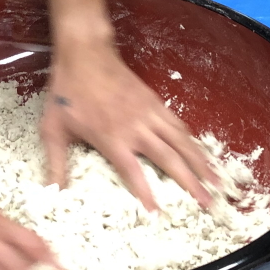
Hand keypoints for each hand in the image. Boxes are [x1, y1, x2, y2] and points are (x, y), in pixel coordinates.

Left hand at [37, 0, 216, 210]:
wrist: (85, 53)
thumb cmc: (67, 92)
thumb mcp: (53, 130)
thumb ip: (56, 165)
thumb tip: (52, 194)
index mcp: (113, 138)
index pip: (135, 173)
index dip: (148, 195)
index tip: (159, 216)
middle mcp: (137, 128)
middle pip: (171, 159)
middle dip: (192, 183)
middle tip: (209, 203)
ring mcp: (149, 113)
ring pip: (182, 141)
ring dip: (201, 162)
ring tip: (217, 182)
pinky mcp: (154, 101)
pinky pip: (179, 125)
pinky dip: (193, 141)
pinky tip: (201, 152)